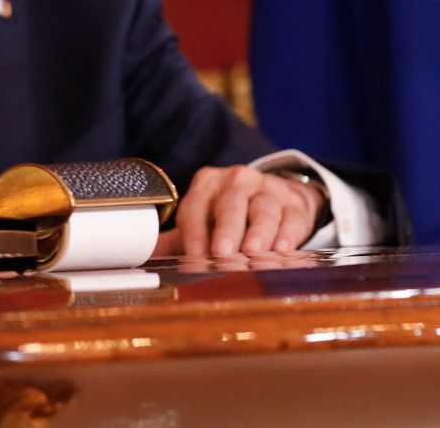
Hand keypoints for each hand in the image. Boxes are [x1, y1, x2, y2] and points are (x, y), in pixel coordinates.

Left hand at [176, 164, 322, 257]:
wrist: (277, 197)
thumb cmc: (231, 215)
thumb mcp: (203, 220)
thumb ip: (176, 239)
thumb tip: (144, 258)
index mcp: (207, 184)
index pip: (196, 208)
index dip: (194, 234)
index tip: (194, 258)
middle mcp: (236, 180)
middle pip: (230, 205)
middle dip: (226, 230)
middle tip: (222, 252)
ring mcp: (268, 189)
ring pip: (263, 210)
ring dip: (258, 233)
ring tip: (253, 253)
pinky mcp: (295, 203)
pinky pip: (291, 218)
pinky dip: (287, 234)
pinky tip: (283, 249)